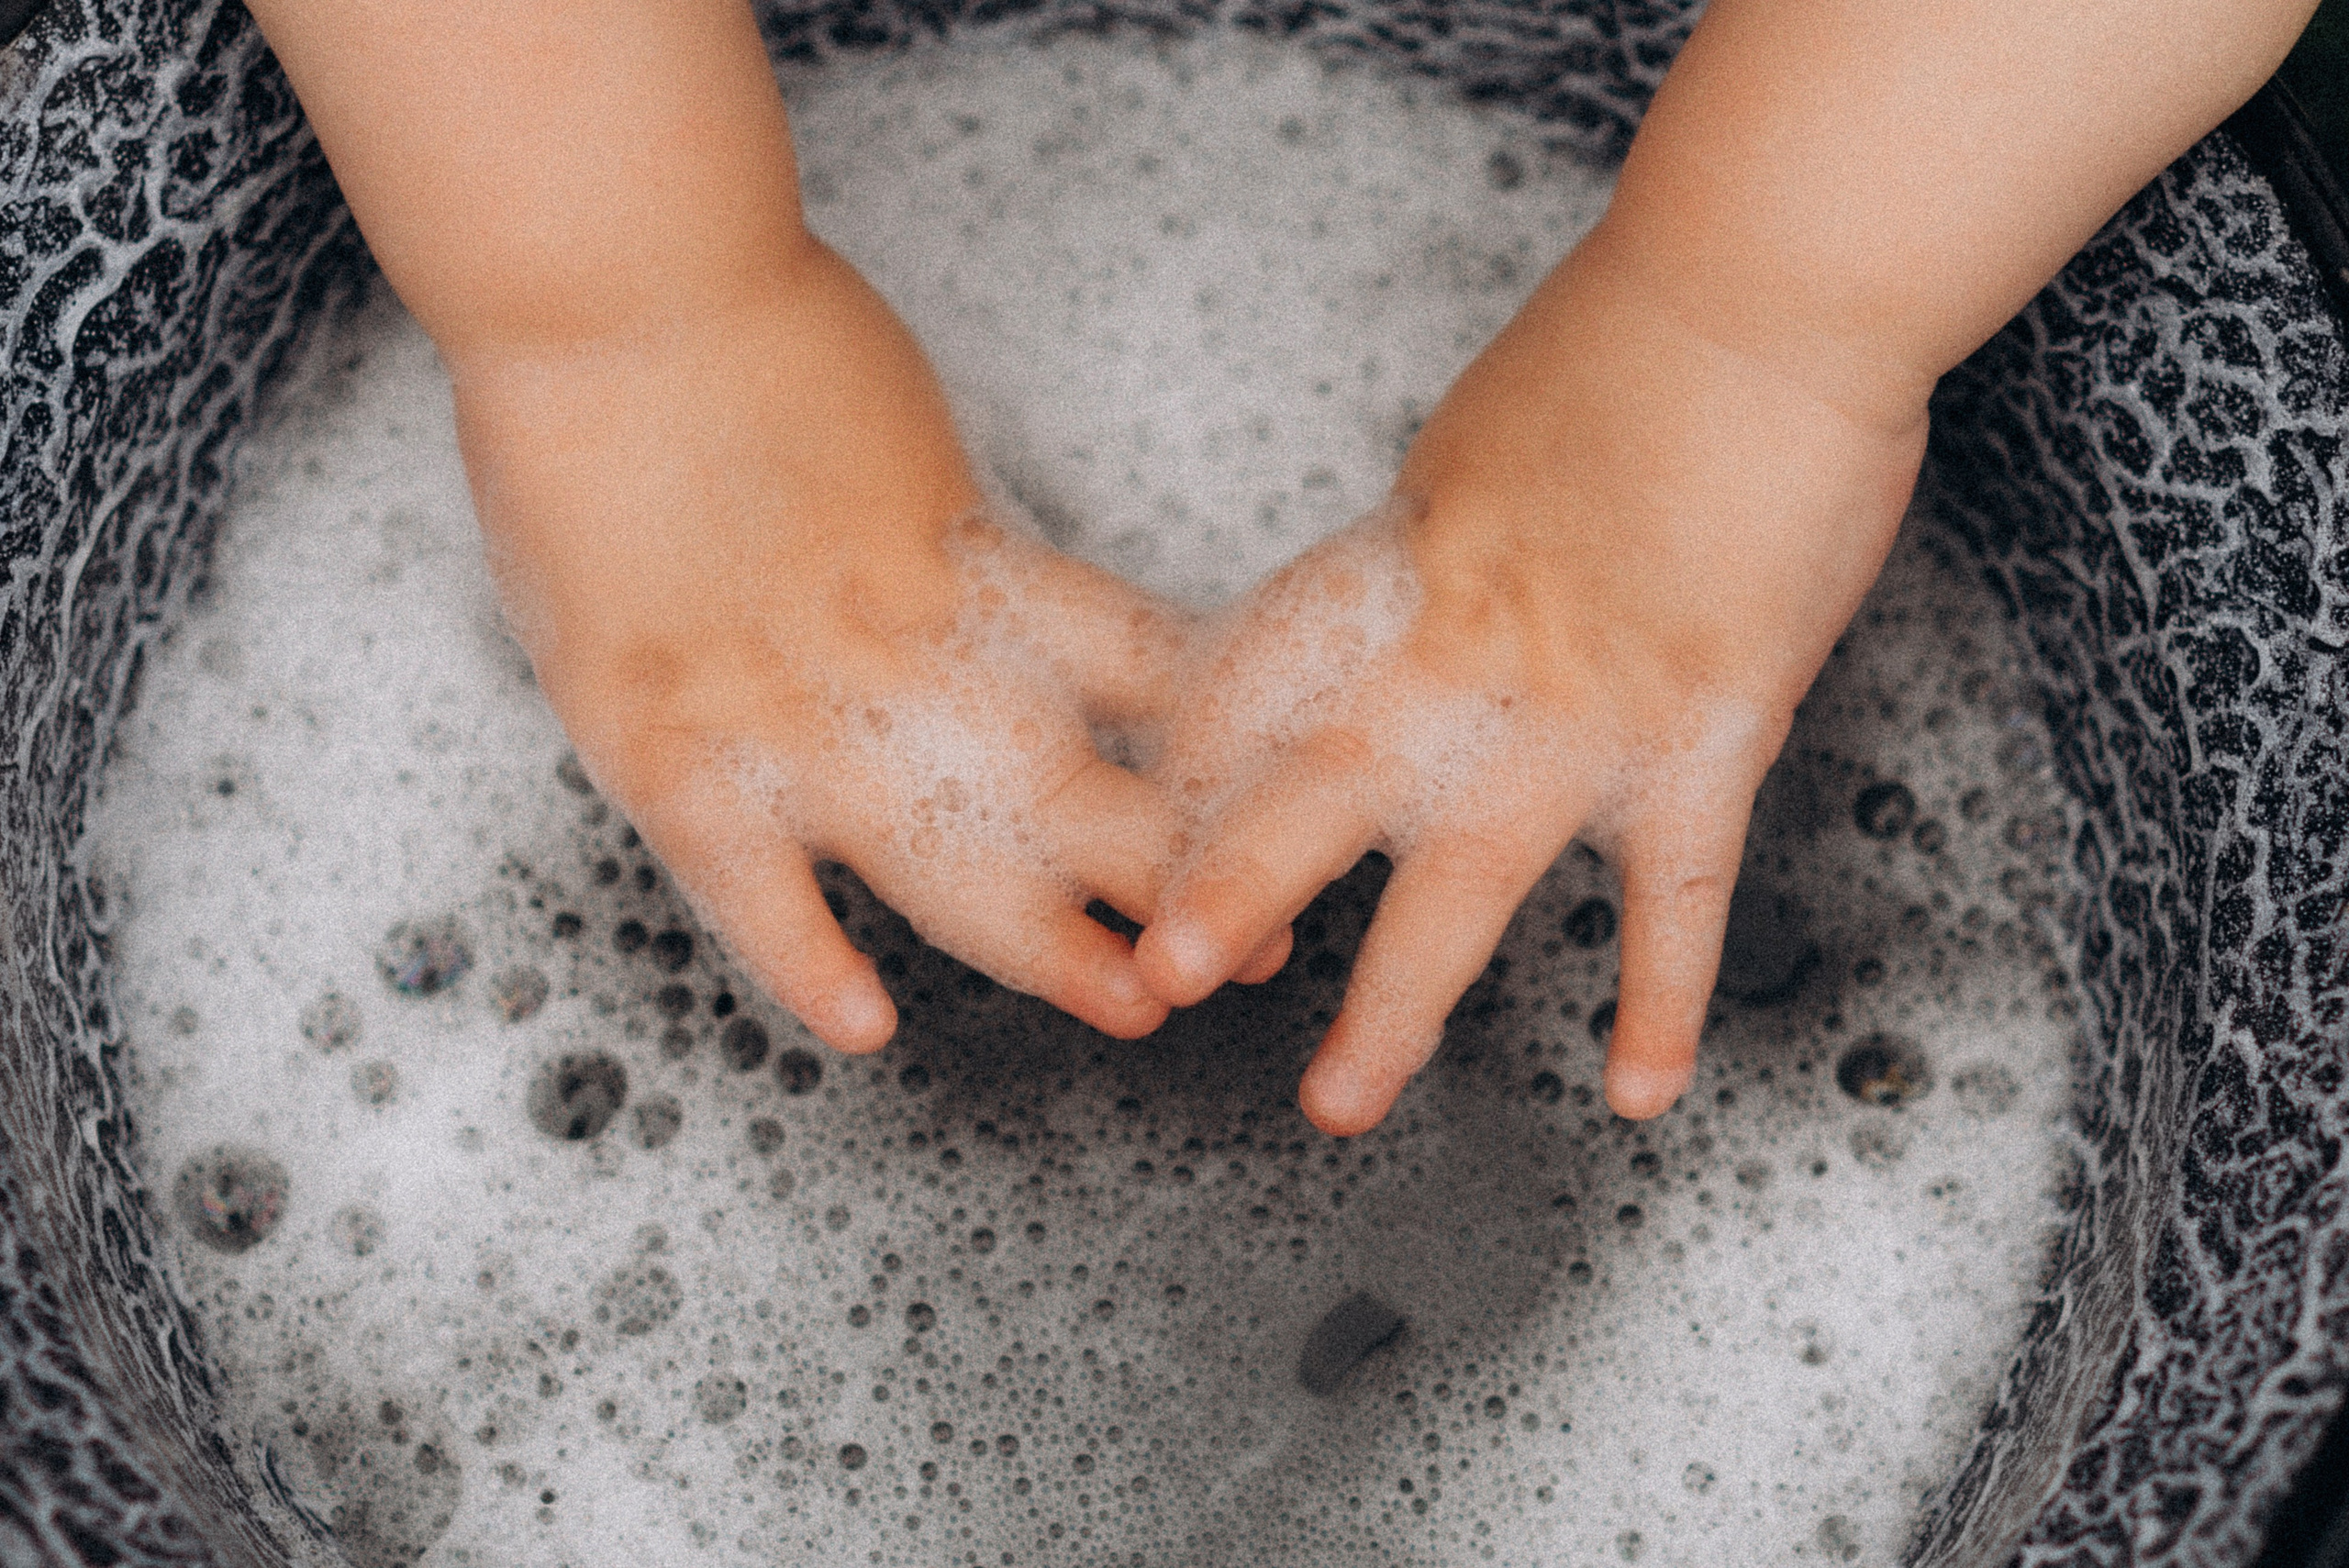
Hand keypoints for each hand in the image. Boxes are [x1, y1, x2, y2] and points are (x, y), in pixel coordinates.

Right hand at [454, 238, 1189, 1050]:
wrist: (612, 284)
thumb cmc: (749, 328)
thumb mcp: (903, 434)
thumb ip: (951, 542)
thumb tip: (991, 589)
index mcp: (975, 569)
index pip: (1141, 681)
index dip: (1222, 762)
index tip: (1276, 814)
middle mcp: (908, 657)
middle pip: (1077, 794)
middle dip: (1175, 881)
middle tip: (1255, 947)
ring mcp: (793, 715)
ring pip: (948, 865)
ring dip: (1050, 947)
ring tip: (1133, 1006)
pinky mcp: (672, 748)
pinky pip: (747, 886)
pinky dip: (803, 959)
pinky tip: (864, 1026)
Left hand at [1136, 242, 1927, 1131]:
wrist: (1771, 295)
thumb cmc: (1632, 340)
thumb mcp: (1475, 438)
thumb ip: (1428, 545)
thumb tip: (1397, 592)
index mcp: (1398, 566)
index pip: (1255, 684)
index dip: (1187, 769)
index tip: (1132, 835)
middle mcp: (1466, 651)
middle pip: (1318, 788)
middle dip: (1231, 888)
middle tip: (1154, 978)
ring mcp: (1585, 708)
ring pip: (1467, 884)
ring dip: (1396, 1006)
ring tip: (1335, 1102)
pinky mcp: (1709, 733)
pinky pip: (1678, 895)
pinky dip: (1661, 1000)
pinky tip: (1639, 1093)